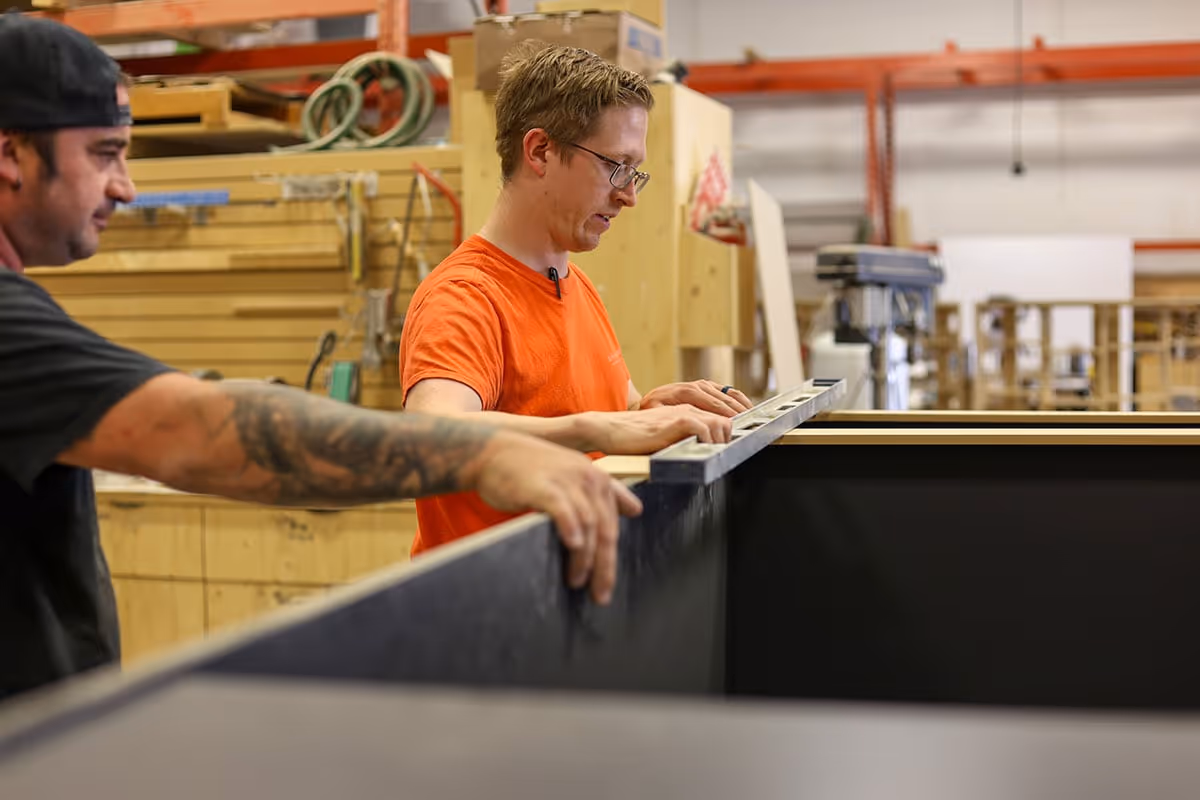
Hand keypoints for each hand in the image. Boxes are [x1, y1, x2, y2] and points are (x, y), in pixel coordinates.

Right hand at [470, 430, 643, 604]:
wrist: (493, 451)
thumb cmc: (531, 469)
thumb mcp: (574, 474)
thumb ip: (602, 493)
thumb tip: (636, 510)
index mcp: (598, 479)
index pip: (613, 525)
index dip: (611, 559)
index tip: (607, 586)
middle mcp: (589, 478)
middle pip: (605, 529)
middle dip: (604, 567)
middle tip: (599, 595)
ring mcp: (567, 481)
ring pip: (587, 525)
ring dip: (584, 558)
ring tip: (576, 581)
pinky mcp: (544, 486)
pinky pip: (563, 510)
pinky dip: (571, 528)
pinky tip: (573, 545)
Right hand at [579, 406, 731, 453]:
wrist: (609, 429)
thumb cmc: (631, 438)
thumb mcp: (663, 438)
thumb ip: (680, 440)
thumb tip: (697, 456)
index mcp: (685, 412)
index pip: (719, 418)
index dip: (728, 435)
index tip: (731, 451)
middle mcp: (688, 409)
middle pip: (726, 420)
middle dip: (731, 439)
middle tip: (726, 457)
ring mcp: (683, 413)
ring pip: (720, 423)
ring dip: (721, 442)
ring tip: (715, 458)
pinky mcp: (676, 421)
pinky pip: (705, 429)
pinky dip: (709, 442)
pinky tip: (702, 453)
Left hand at [638, 380, 753, 416]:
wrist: (650, 398)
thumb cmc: (653, 409)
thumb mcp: (657, 414)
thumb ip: (671, 418)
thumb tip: (689, 425)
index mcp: (688, 392)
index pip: (714, 405)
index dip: (727, 416)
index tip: (737, 425)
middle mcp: (698, 386)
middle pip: (725, 400)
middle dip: (739, 413)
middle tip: (751, 425)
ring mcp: (705, 385)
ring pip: (730, 394)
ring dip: (743, 406)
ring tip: (754, 418)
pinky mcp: (709, 386)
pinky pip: (729, 391)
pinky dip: (740, 400)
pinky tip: (747, 409)